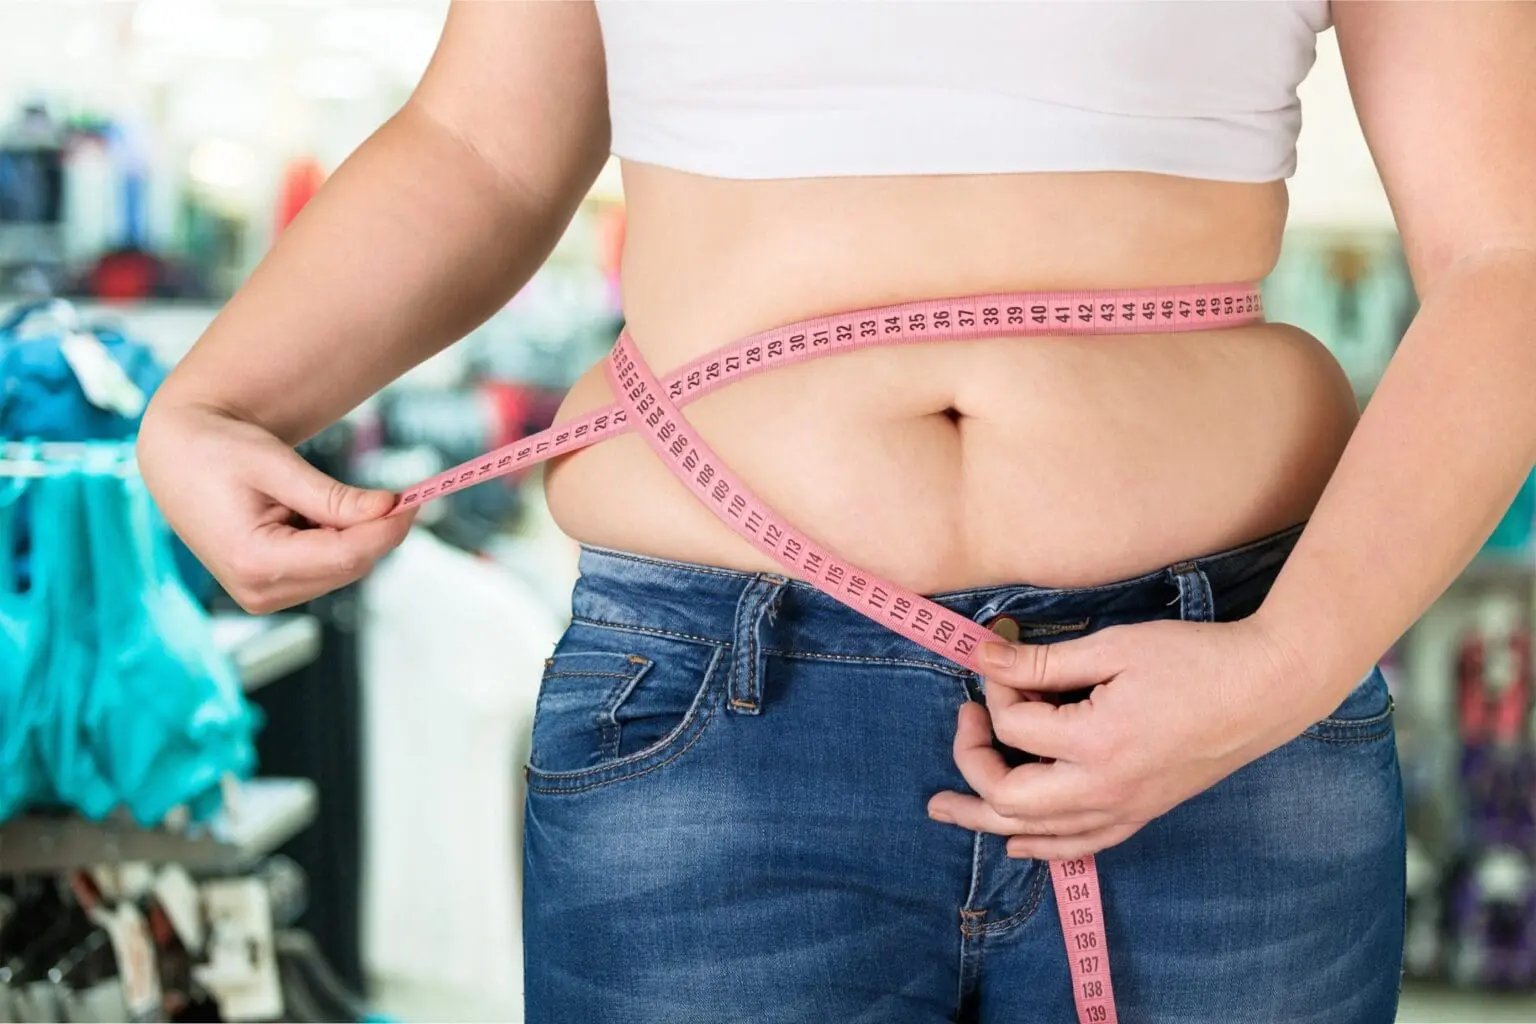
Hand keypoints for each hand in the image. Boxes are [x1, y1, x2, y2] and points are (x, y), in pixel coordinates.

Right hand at [137, 399, 413, 613]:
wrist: (175, 458)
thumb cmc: (216, 451)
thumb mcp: (275, 464)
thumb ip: (331, 496)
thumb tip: (386, 508)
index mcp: (254, 561)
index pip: (347, 555)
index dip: (388, 529)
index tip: (415, 500)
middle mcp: (258, 590)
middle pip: (350, 566)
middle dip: (377, 531)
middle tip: (398, 494)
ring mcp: (262, 595)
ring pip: (343, 569)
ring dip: (354, 534)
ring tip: (326, 496)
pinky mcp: (269, 590)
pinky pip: (325, 568)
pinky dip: (336, 540)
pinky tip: (312, 513)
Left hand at [926, 617, 1326, 860]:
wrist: (1267, 689)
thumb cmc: (1193, 659)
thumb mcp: (1113, 648)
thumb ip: (1041, 662)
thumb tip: (982, 655)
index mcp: (1096, 744)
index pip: (1014, 728)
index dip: (996, 690)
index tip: (1002, 659)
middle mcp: (1105, 791)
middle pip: (1007, 798)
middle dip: (971, 760)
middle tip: (964, 720)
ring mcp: (1124, 810)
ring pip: (1035, 833)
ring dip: (985, 817)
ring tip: (946, 808)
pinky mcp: (1140, 815)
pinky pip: (1078, 845)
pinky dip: (1040, 844)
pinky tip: (1016, 841)